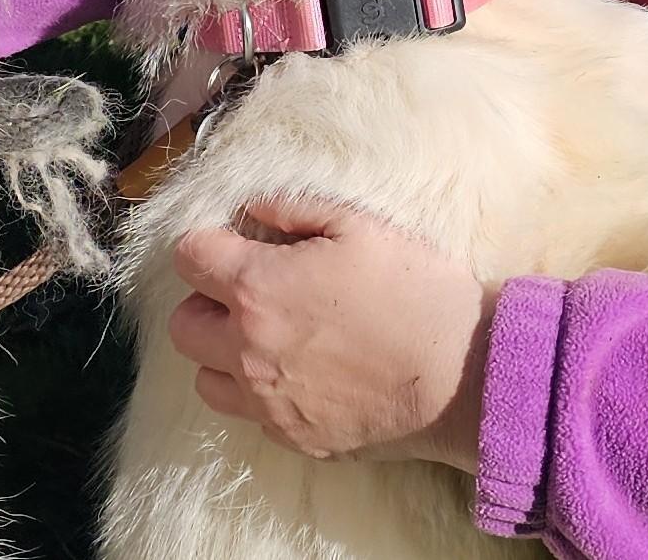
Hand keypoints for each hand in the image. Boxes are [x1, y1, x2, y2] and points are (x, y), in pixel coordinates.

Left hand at [168, 194, 495, 471]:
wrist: (464, 376)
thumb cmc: (415, 289)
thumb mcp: (359, 225)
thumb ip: (293, 210)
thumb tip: (250, 210)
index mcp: (257, 289)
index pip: (188, 258)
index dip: (208, 243)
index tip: (235, 243)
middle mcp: (247, 350)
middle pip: (183, 326)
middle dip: (206, 302)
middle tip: (251, 293)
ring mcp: (267, 403)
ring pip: (205, 380)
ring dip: (224, 355)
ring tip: (269, 340)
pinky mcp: (293, 438)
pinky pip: (251, 415)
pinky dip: (262, 393)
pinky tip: (305, 375)